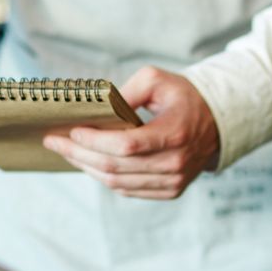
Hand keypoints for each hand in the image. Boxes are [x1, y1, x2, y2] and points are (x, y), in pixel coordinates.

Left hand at [43, 67, 218, 199]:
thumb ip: (127, 91)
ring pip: (118, 183)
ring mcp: (174, 181)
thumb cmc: (184, 97)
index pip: (127, 145)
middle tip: (54, 141)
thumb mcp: (158, 79)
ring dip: (87, 168)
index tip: (71, 130)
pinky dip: (105, 178)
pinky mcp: (170, 191)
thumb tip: (96, 108)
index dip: (95, 141)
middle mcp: (176, 163)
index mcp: (175, 133)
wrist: (217, 123)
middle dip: (79, 154)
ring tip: (67, 152)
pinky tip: (89, 163)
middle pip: (116, 167)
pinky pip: (128, 190)